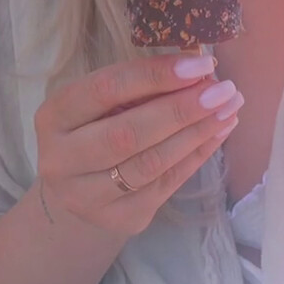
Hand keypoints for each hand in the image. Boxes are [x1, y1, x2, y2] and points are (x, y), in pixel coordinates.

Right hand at [34, 53, 242, 238]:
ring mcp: (87, 197)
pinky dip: (198, 155)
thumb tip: (197, 68)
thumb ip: (140, 85)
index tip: (199, 63)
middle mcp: (61, 160)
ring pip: (150, 164)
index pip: (106, 89)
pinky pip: (166, 184)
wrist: (77, 189)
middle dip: (181, 109)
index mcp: (54, 115)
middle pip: (128, 134)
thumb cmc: (96, 126)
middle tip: (223, 90)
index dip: (154, 76)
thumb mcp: (104, 101)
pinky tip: (219, 131)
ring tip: (229, 108)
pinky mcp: (119, 219)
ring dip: (196, 133)